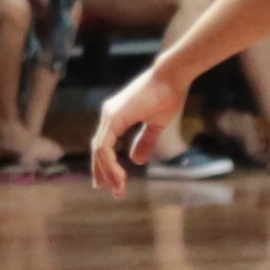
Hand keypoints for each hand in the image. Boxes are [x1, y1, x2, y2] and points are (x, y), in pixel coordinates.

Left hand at [88, 63, 187, 193]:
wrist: (171, 78)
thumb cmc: (167, 96)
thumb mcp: (155, 125)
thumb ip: (144, 141)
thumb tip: (137, 160)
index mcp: (116, 117)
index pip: (104, 145)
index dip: (108, 165)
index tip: (115, 183)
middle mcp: (108, 116)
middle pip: (98, 149)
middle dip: (104, 172)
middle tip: (112, 191)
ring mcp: (109, 115)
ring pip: (99, 150)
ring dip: (107, 171)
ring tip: (116, 188)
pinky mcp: (114, 117)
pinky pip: (105, 145)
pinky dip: (108, 162)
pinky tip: (118, 175)